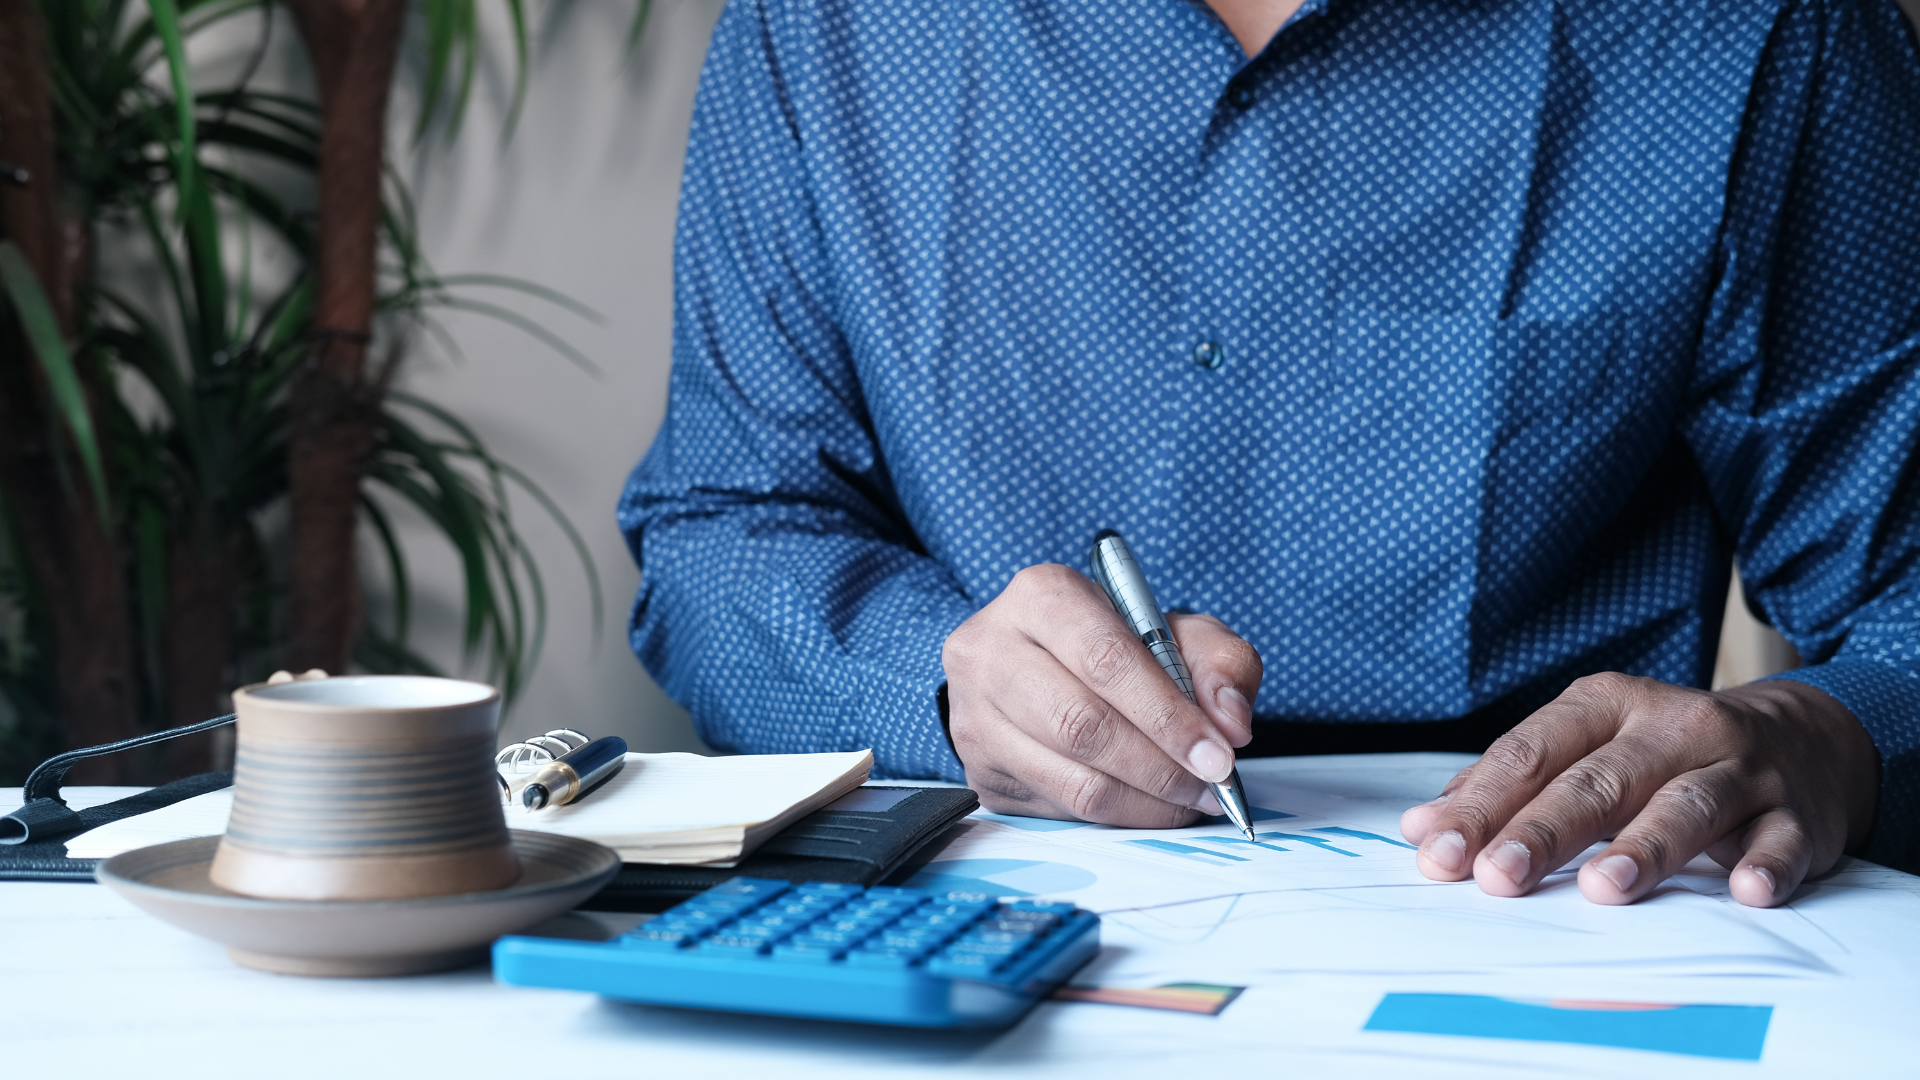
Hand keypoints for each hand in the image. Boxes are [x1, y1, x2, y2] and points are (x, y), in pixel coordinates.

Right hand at [942, 563, 1261, 826]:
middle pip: (1082, 726)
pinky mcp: (980, 770)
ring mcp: (975, 716)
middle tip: (1210, 785)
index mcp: (1041, 597)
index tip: (1218, 756)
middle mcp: (990, 651)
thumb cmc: (1115, 644)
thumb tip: (1230, 724)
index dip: (1168, 715)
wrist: (1040, 663)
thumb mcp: (1177, 631)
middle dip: (1161, 767)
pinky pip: (1059, 810)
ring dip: (1145, 802)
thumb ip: (1220, 663)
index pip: (1106, 660)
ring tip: (1189, 799)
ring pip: (1071, 781)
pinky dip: (1118, 817)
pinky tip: (1148, 803)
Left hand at [1399, 673, 1878, 906]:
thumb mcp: (1589, 746)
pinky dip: (1765, 863)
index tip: (1439, 849)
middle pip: (1598, 781)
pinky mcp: (1798, 814)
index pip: (1532, 752)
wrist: (1806, 737)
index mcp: (1607, 705)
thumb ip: (1510, 784)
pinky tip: (1743, 890)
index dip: (1482, 803)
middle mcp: (1673, 727)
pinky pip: (1781, 838)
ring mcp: (1740, 768)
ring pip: (1686, 804)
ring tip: (1600, 889)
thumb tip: (1425, 827)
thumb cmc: (1666, 752)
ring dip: (1643, 848)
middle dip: (1543, 829)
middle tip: (1498, 875)